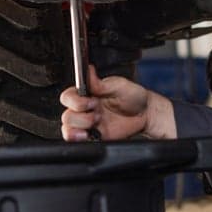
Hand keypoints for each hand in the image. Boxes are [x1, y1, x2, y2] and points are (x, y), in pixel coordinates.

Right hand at [59, 65, 176, 141]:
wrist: (145, 114)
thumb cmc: (133, 97)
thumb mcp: (119, 85)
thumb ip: (100, 83)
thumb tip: (88, 70)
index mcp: (87, 94)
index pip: (68, 97)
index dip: (75, 101)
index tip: (91, 102)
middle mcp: (85, 109)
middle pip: (66, 116)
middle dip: (80, 117)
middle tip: (97, 115)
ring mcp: (88, 124)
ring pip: (68, 129)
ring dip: (79, 128)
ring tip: (96, 124)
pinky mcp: (94, 137)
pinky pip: (78, 141)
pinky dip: (81, 139)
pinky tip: (93, 134)